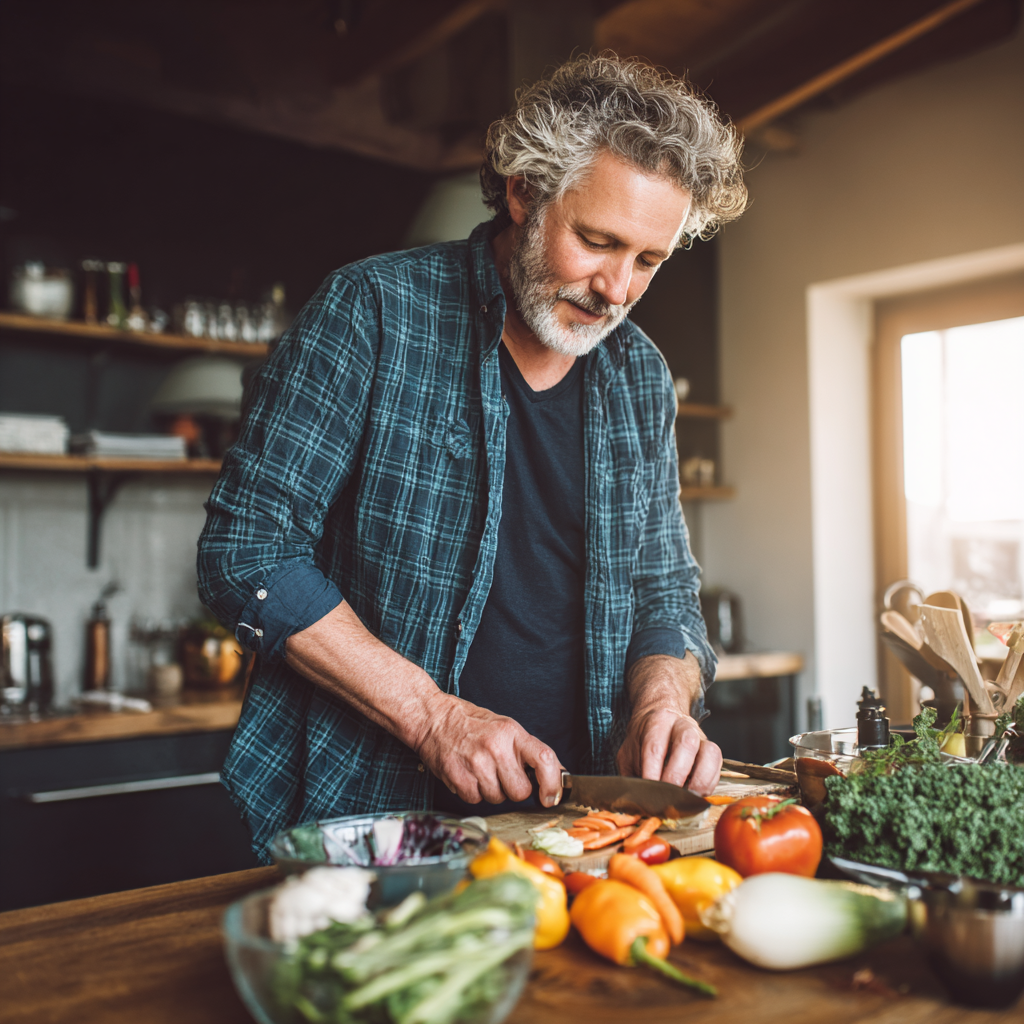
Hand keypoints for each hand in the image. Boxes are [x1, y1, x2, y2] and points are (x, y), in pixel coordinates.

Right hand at [416, 694, 563, 806]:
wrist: (433, 717)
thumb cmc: (470, 723)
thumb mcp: (505, 727)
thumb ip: (528, 750)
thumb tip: (556, 772)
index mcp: (512, 732)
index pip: (545, 759)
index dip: (553, 784)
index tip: (550, 797)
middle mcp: (496, 747)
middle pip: (520, 791)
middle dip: (513, 789)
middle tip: (501, 774)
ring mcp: (476, 762)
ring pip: (497, 798)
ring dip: (491, 790)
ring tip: (480, 770)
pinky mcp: (458, 776)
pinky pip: (475, 800)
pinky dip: (472, 792)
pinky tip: (467, 774)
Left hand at [616, 705, 722, 795]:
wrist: (659, 718)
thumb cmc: (642, 740)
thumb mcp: (629, 752)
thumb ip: (629, 773)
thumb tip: (630, 800)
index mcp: (657, 721)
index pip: (655, 746)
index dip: (652, 771)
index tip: (648, 792)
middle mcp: (682, 725)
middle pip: (686, 744)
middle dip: (677, 775)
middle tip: (667, 797)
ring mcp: (700, 736)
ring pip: (710, 752)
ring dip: (699, 780)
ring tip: (686, 799)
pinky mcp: (712, 750)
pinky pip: (718, 766)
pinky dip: (709, 784)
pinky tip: (696, 796)